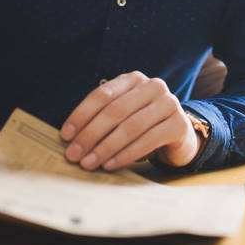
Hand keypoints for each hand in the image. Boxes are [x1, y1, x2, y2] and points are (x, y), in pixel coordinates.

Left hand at [60, 71, 197, 170]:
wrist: (177, 134)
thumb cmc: (141, 124)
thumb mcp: (122, 114)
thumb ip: (101, 117)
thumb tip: (69, 138)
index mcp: (134, 79)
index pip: (103, 95)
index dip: (82, 115)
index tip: (65, 136)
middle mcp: (154, 86)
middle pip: (116, 110)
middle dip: (91, 135)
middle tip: (73, 155)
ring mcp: (169, 103)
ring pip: (131, 126)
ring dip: (106, 147)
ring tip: (89, 163)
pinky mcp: (178, 124)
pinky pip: (148, 140)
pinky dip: (126, 155)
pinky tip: (111, 165)